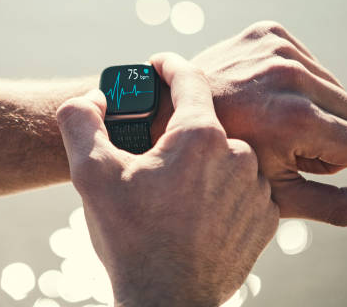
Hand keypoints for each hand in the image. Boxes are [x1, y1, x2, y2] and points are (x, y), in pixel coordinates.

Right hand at [57, 53, 278, 305]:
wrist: (166, 301)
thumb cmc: (129, 237)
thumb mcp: (90, 173)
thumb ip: (81, 120)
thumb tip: (93, 96)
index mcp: (199, 137)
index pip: (189, 79)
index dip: (170, 65)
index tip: (159, 63)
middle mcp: (238, 156)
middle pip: (204, 124)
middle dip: (177, 132)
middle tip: (150, 154)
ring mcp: (256, 189)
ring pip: (224, 157)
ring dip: (199, 163)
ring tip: (170, 191)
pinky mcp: (265, 219)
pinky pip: (242, 188)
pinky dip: (220, 190)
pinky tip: (194, 210)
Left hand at [182, 21, 346, 225]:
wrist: (166, 113)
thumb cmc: (220, 163)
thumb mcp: (276, 193)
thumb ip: (336, 205)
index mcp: (297, 118)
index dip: (323, 159)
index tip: (284, 155)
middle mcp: (291, 76)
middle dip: (321, 131)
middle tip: (273, 136)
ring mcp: (277, 48)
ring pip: (334, 86)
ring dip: (310, 104)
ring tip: (264, 114)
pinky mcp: (267, 31)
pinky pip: (312, 62)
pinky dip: (295, 81)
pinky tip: (261, 93)